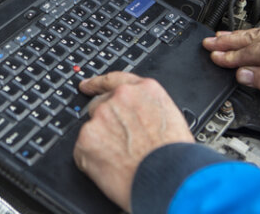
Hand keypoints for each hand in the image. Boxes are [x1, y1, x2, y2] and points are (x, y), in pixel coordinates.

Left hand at [73, 72, 193, 212]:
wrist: (171, 179)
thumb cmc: (176, 157)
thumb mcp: (171, 118)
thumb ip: (146, 109)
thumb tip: (135, 118)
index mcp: (144, 90)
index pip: (115, 80)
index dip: (98, 83)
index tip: (87, 86)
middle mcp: (120, 98)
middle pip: (99, 106)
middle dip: (105, 123)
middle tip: (117, 144)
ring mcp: (101, 117)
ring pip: (92, 129)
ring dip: (100, 143)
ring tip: (122, 161)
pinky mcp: (88, 139)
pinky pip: (83, 151)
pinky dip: (92, 161)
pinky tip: (112, 169)